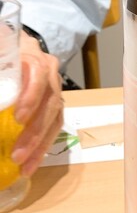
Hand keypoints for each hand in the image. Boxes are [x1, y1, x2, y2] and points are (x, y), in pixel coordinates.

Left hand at [11, 32, 63, 177]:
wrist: (13, 47)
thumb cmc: (4, 53)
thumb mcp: (0, 55)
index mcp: (33, 56)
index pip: (39, 74)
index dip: (31, 96)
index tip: (19, 118)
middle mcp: (50, 73)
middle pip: (50, 102)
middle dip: (35, 131)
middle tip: (17, 154)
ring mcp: (54, 90)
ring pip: (55, 117)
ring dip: (40, 144)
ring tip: (24, 166)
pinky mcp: (53, 105)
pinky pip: (54, 127)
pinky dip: (43, 147)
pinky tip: (31, 165)